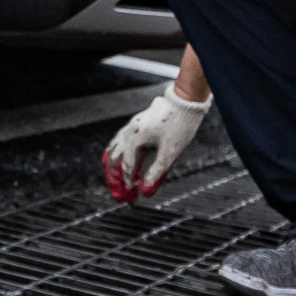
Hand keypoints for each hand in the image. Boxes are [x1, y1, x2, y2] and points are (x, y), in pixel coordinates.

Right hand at [102, 83, 210, 200]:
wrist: (185, 102)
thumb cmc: (179, 126)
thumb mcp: (170, 152)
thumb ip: (156, 171)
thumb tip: (146, 189)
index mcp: (136, 138)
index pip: (127, 164)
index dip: (128, 180)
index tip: (131, 193)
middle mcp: (130, 130)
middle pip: (115, 156)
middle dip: (114, 175)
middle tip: (116, 190)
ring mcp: (132, 125)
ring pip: (115, 145)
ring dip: (112, 162)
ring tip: (110, 174)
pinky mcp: (137, 122)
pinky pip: (120, 138)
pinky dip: (116, 149)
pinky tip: (119, 154)